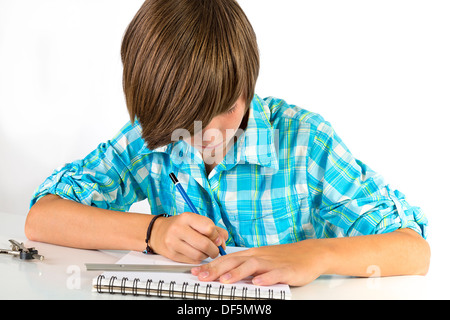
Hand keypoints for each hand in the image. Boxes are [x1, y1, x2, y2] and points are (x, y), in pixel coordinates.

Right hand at [150, 212, 227, 263]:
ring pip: (199, 255)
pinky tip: (196, 253)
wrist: (158, 232)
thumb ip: (214, 229)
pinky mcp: (172, 255)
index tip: (217, 239)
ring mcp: (173, 242)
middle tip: (215, 249)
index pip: (208, 228)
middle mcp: (178, 229)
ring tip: (205, 251)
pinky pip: (192, 261)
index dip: (216, 236)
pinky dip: (198, 259)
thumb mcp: (196, 221)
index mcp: (187, 217)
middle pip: (205, 244)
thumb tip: (223, 241)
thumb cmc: (180, 226)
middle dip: (214, 249)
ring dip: (206, 255)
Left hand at [191, 241, 328, 285]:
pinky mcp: (286, 270)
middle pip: (235, 261)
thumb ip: (244, 266)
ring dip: (237, 273)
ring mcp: (272, 263)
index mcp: (252, 254)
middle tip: (201, 276)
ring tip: (224, 280)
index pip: (227, 259)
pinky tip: (258, 282)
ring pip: (252, 266)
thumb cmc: (284, 258)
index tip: (195, 272)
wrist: (310, 253)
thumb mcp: (261, 260)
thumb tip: (223, 273)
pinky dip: (266, 278)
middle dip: (216, 269)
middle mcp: (259, 256)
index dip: (210, 265)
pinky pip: (275, 274)